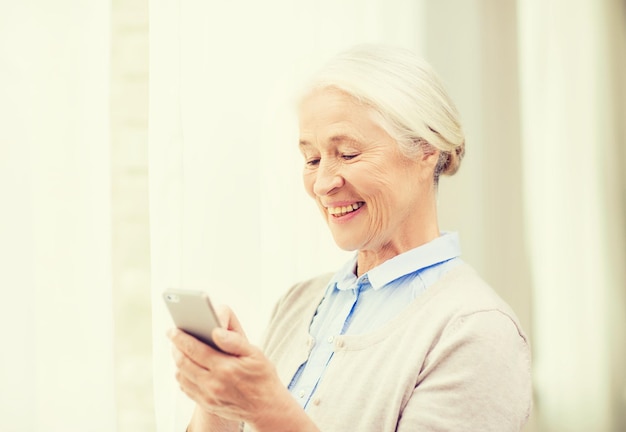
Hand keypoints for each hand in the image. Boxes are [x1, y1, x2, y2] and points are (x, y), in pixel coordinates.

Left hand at [168, 305, 315, 430]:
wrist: (266, 408)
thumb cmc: (263, 378)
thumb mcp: (255, 354)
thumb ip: (235, 341)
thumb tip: (216, 331)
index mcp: (225, 367)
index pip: (194, 349)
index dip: (181, 338)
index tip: (173, 330)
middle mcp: (213, 383)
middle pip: (183, 362)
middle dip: (175, 347)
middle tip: (174, 336)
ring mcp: (208, 395)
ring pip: (181, 376)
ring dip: (177, 361)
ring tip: (179, 350)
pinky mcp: (206, 403)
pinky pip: (186, 388)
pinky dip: (182, 375)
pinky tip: (187, 367)